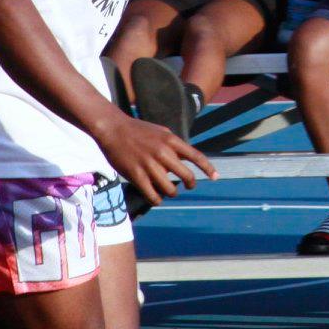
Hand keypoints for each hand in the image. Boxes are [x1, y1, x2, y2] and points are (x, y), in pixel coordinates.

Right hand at [96, 115, 216, 207]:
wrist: (113, 128)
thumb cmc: (137, 130)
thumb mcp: (161, 132)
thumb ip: (174, 145)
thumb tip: (185, 158)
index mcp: (171, 141)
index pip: (196, 157)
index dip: (208, 169)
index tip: (216, 177)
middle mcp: (163, 153)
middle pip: (186, 176)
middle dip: (190, 184)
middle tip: (188, 186)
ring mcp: (149, 165)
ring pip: (170, 189)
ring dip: (172, 192)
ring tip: (168, 190)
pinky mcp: (136, 175)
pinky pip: (153, 195)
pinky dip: (157, 200)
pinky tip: (156, 198)